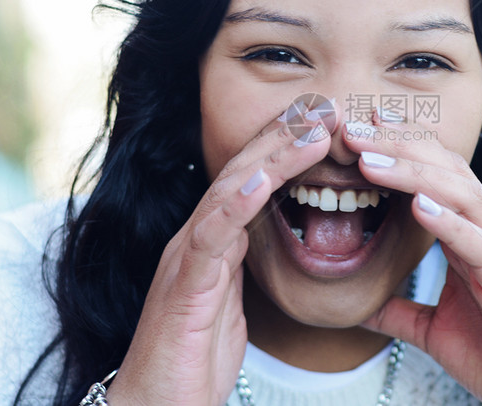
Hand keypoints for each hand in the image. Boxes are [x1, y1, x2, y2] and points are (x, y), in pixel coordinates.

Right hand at [106, 116, 330, 405]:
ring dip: (272, 158)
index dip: (285, 146)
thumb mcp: (230, 299)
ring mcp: (188, 256)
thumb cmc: (194, 356)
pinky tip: (262, 181)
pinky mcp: (185, 284)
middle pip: (243, 171)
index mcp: (214, 239)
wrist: (158, 402)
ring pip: (230, 191)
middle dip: (284, 135)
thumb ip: (240, 262)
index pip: (251, 179)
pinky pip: (212, 236)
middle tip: (323, 106)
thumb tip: (264, 237)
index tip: (322, 119)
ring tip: (310, 132)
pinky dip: (236, 204)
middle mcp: (198, 237)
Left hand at [344, 122, 481, 405]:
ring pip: (462, 196)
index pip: (436, 177)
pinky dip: (449, 222)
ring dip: (413, 173)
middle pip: (446, 172)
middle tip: (353, 129)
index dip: (399, 150)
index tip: (357, 133)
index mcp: (473, 238)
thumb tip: (358, 303)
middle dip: (398, 146)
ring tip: (369, 161)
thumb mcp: (433, 330)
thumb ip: (398, 310)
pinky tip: (417, 205)